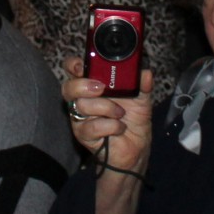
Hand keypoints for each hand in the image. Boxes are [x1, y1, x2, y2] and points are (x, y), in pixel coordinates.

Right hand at [62, 59, 154, 180]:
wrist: (136, 148)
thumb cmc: (133, 120)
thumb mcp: (142, 99)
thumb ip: (142, 85)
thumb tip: (145, 73)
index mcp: (94, 85)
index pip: (73, 69)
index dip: (74, 65)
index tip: (84, 66)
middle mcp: (83, 99)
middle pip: (68, 87)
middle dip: (83, 85)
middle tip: (101, 88)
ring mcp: (81, 118)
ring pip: (81, 106)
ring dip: (106, 107)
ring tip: (121, 113)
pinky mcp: (84, 135)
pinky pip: (92, 126)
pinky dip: (111, 126)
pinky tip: (120, 128)